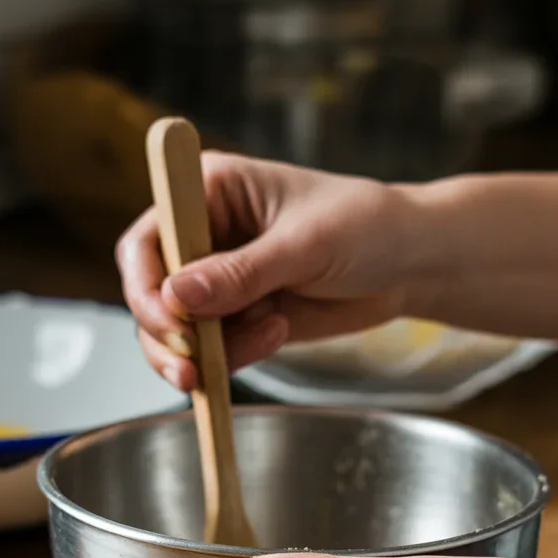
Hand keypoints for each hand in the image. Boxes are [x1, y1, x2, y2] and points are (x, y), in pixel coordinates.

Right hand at [116, 153, 420, 391]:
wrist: (411, 262)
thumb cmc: (366, 226)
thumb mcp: (305, 244)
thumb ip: (242, 272)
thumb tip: (177, 294)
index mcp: (211, 192)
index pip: (149, 239)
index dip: (146, 284)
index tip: (171, 320)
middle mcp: (206, 234)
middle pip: (150, 291)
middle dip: (168, 332)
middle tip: (193, 366)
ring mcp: (220, 278)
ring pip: (177, 329)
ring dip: (205, 351)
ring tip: (266, 338)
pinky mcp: (241, 314)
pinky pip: (214, 347)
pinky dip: (233, 355)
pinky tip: (278, 334)